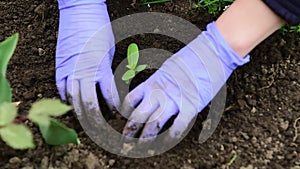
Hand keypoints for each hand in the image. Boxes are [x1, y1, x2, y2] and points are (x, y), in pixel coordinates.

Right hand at [56, 0, 119, 117]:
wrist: (80, 11)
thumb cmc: (99, 28)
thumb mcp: (109, 50)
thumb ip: (106, 70)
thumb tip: (107, 85)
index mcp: (101, 67)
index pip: (108, 95)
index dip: (114, 107)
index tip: (118, 113)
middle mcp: (84, 71)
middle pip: (88, 102)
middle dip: (95, 119)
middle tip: (101, 129)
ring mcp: (69, 69)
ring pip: (73, 98)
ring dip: (79, 112)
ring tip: (86, 122)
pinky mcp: (60, 65)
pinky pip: (61, 87)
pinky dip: (66, 98)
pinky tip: (72, 104)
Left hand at [121, 22, 249, 140]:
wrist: (211, 51)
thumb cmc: (191, 56)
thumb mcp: (168, 66)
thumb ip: (159, 81)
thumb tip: (154, 90)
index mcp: (153, 82)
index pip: (131, 100)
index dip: (125, 112)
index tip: (124, 119)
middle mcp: (160, 92)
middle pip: (138, 115)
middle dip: (130, 130)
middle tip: (125, 141)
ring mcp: (174, 100)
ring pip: (154, 124)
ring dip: (146, 137)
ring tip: (141, 147)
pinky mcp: (191, 105)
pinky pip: (179, 125)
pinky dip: (172, 135)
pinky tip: (168, 140)